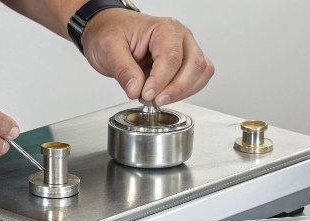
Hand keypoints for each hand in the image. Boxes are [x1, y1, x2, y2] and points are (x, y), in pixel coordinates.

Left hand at [81, 9, 213, 105]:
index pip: (171, 57)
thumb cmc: (112, 33)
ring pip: (200, 73)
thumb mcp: (109, 49)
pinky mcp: (186, 62)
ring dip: (183, 92)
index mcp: (163, 28)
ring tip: (158, 99)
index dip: (160, 81)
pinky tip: (166, 95)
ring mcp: (186, 49)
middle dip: (176, 89)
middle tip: (155, 101)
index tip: (146, 95)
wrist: (110, 30)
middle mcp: (180, 36)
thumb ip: (123, 70)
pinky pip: (197, 79)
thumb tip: (136, 89)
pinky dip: (185, 92)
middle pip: (194, 65)